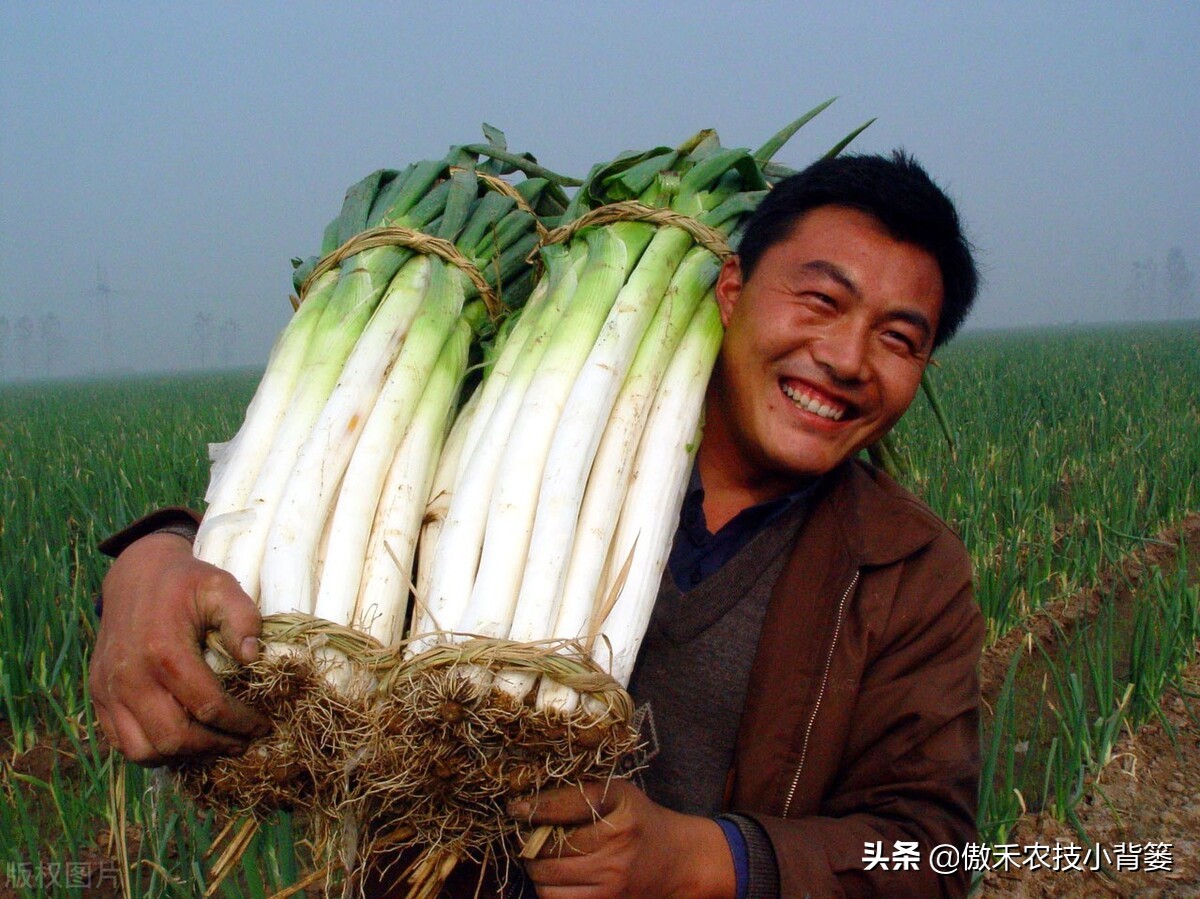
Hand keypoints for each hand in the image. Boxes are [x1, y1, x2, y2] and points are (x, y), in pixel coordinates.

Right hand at [89, 532, 268, 763]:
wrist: (135, 574)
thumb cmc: (185, 583)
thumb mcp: (221, 587)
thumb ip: (242, 619)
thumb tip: (251, 658)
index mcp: (164, 652)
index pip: (207, 707)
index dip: (240, 723)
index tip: (262, 726)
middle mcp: (131, 677)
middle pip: (174, 738)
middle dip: (214, 746)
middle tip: (242, 743)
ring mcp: (109, 689)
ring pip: (143, 750)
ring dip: (182, 756)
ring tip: (213, 744)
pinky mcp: (98, 694)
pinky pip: (121, 741)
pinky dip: (152, 750)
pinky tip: (182, 739)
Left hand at [511, 779, 734, 898]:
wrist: (676, 861)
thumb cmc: (639, 820)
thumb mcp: (618, 793)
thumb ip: (579, 790)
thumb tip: (529, 797)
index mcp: (619, 810)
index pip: (563, 805)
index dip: (533, 807)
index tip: (516, 808)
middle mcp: (616, 848)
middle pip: (548, 848)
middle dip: (530, 840)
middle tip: (527, 833)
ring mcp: (611, 883)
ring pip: (546, 879)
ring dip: (536, 867)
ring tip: (542, 855)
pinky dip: (548, 888)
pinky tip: (556, 875)